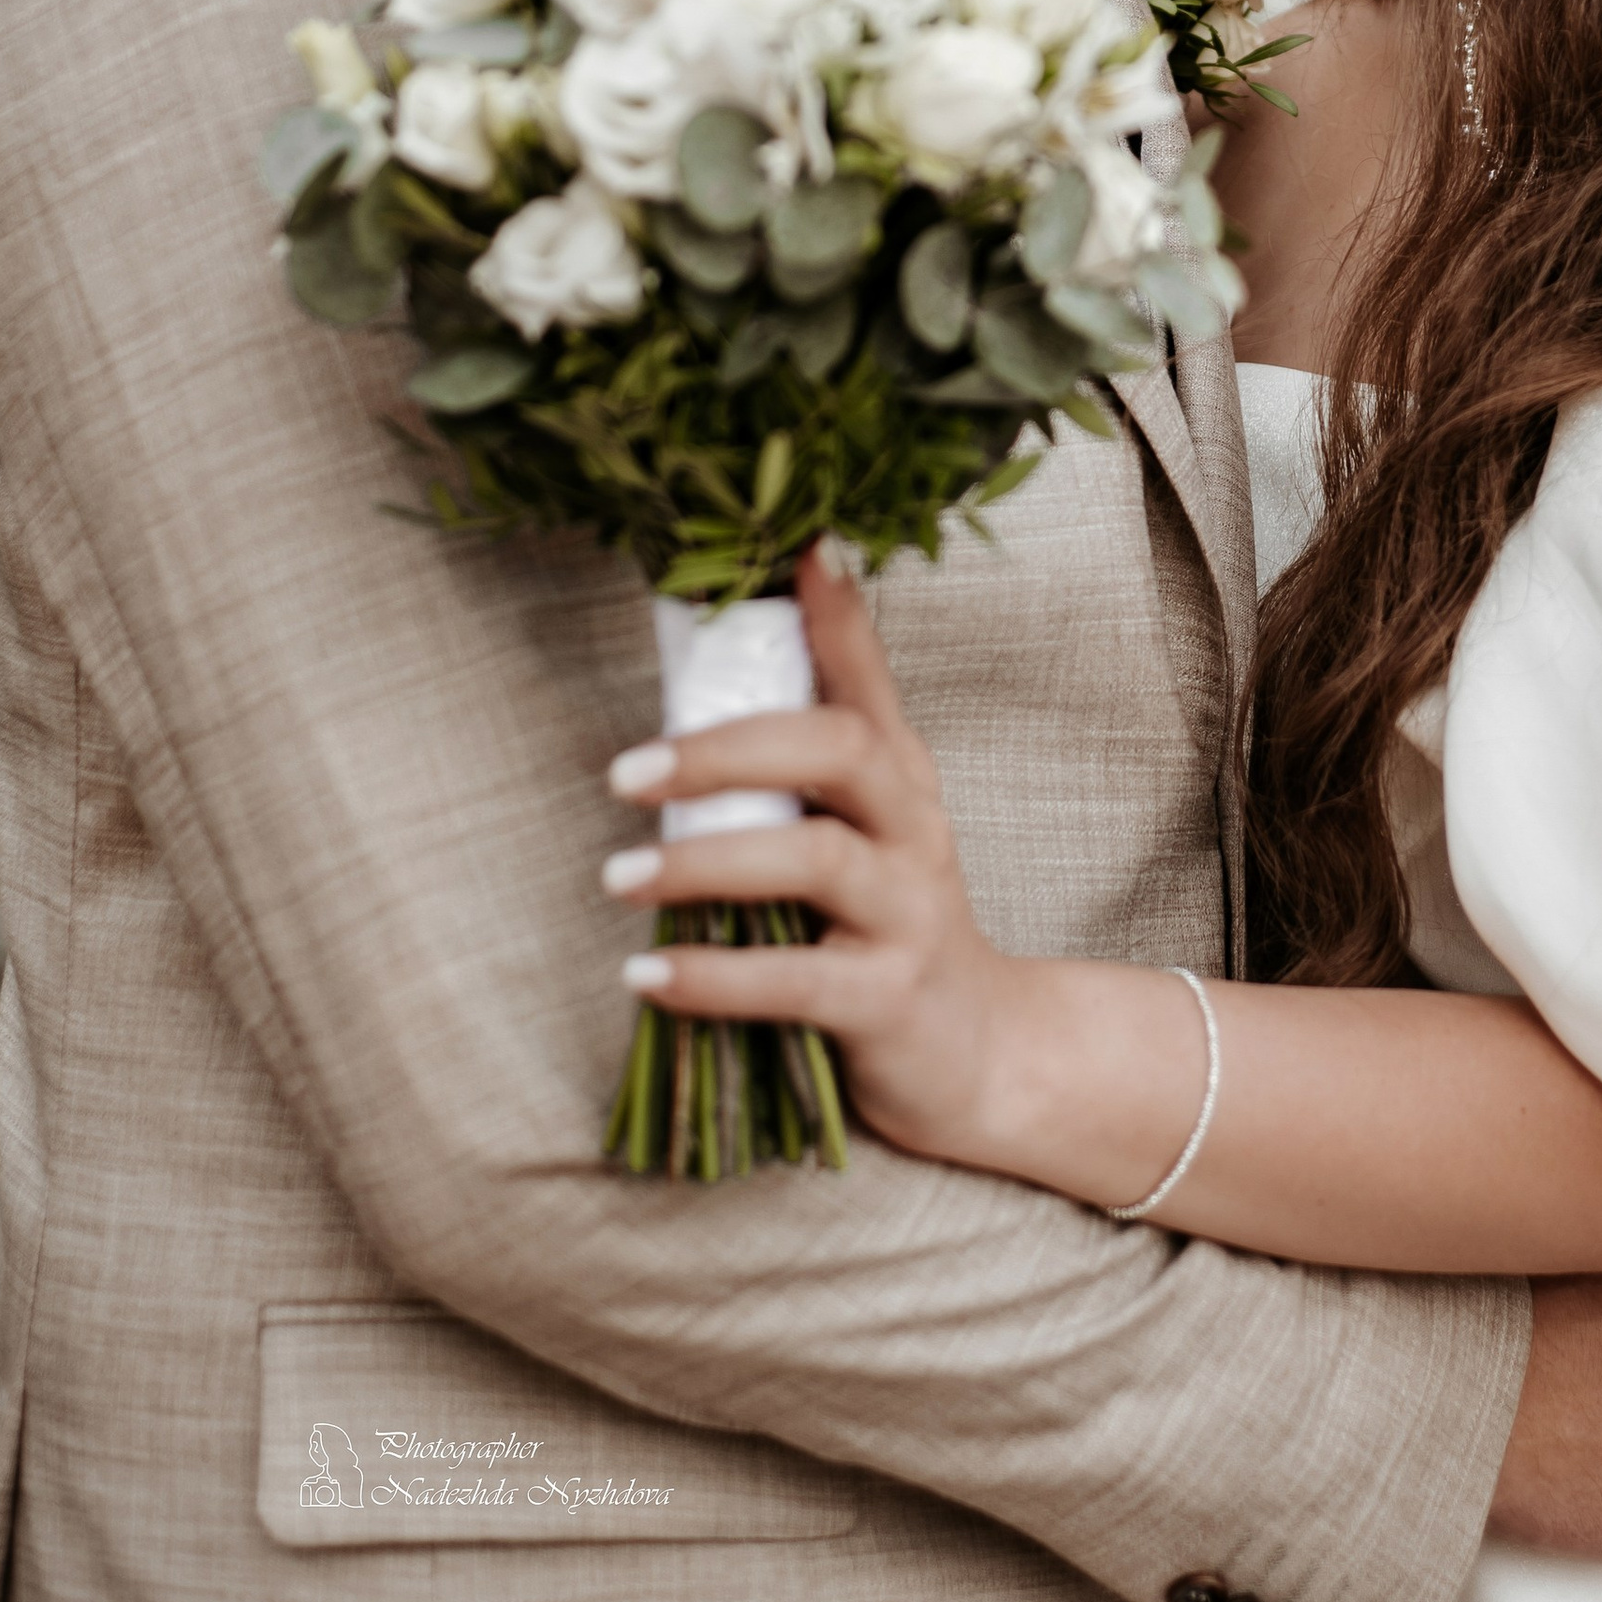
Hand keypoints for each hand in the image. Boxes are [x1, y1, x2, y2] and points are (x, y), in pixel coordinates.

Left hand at [602, 544, 1013, 1161]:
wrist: (984, 1055)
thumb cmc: (894, 923)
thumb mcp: (867, 825)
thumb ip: (804, 751)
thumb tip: (743, 651)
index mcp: (899, 776)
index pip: (863, 676)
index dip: (831, 612)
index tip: (790, 545)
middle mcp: (915, 828)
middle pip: (840, 750)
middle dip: (727, 748)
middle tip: (624, 772)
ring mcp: (909, 913)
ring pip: (817, 859)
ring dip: (705, 864)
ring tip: (618, 877)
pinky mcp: (889, 1000)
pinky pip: (799, 981)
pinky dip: (715, 977)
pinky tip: (647, 974)